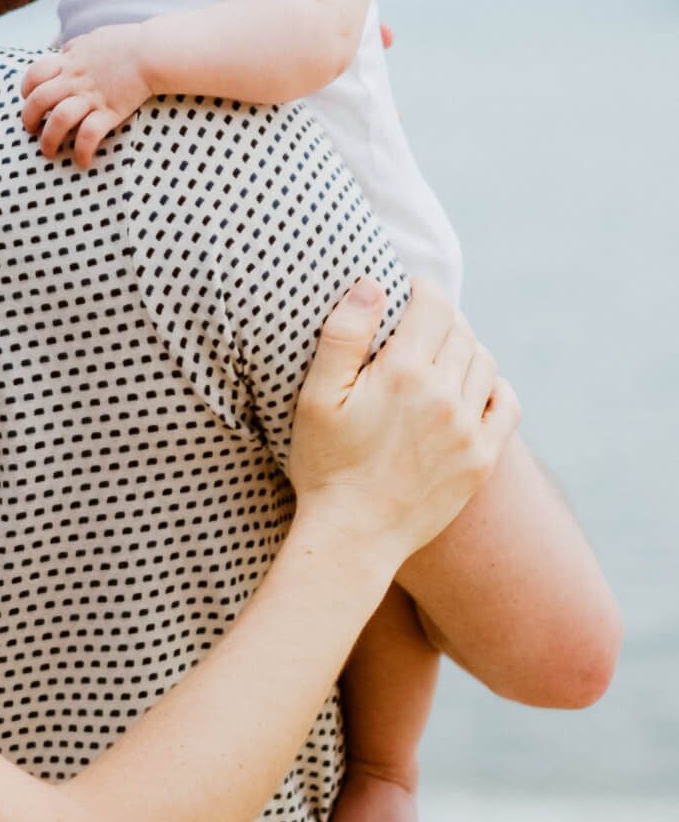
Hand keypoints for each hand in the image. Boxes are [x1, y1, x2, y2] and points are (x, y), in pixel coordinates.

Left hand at [20, 28, 151, 167]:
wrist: (153, 51)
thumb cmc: (127, 42)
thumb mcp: (94, 38)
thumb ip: (77, 46)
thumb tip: (66, 50)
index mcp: (70, 62)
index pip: (35, 74)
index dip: (26, 89)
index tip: (28, 99)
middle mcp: (75, 80)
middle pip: (39, 100)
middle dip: (29, 118)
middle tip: (31, 129)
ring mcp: (92, 97)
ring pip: (58, 120)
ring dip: (49, 139)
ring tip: (49, 152)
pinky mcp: (110, 112)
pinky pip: (89, 135)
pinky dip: (82, 151)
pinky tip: (82, 162)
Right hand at [289, 279, 518, 561]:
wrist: (353, 537)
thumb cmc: (325, 465)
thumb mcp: (315, 397)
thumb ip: (343, 335)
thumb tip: (372, 284)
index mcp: (402, 374)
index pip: (433, 306)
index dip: (422, 290)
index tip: (409, 292)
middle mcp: (443, 397)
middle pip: (461, 331)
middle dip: (441, 319)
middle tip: (419, 327)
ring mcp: (468, 430)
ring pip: (484, 362)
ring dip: (465, 350)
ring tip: (440, 358)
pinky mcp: (482, 459)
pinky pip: (507, 403)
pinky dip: (493, 386)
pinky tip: (471, 389)